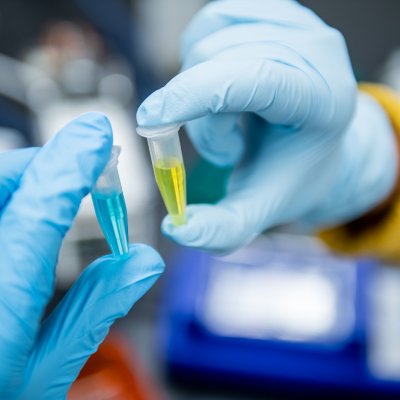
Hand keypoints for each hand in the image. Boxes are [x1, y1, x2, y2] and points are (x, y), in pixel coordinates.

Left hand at [0, 113, 164, 398]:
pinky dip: (13, 195)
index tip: (96, 135)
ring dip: (26, 177)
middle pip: (4, 183)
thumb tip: (142, 261)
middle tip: (85, 166)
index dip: (72, 166)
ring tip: (58, 186)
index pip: (38, 213)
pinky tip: (25, 210)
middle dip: (47, 165)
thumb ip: (95, 309)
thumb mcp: (44, 372)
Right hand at [137, 0, 396, 251]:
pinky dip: (201, 64)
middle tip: (227, 149)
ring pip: (207, 43)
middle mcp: (315, 48)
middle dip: (203, 115)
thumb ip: (223, 228)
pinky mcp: (268, 11)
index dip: (195, 96)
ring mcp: (293, 21)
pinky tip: (224, 89)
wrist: (311, 140)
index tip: (150, 121)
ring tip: (233, 122)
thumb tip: (178, 229)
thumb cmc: (290, 172)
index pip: (255, 80)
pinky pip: (208, 26)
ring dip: (202, 92)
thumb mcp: (263, 208)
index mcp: (324, 98)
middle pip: (219, 63)